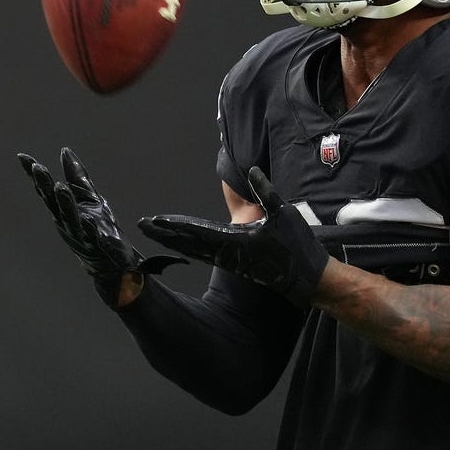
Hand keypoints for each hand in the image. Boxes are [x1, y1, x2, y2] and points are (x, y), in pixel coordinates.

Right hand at [18, 148, 185, 304]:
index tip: (23, 157)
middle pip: (55, 203)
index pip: (47, 191)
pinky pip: (96, 240)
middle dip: (46, 186)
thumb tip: (64, 151)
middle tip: (38, 168)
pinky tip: (92, 224)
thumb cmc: (99, 228)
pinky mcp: (100, 248)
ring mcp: (82, 237)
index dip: (36, 175)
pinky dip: (93, 232)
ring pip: (72, 219)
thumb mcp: (89, 198)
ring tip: (61, 189)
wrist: (112, 264)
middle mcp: (69, 223)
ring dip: (66, 204)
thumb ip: (77, 177)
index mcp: (65, 211)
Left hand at [138, 167, 328, 307]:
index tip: (155, 220)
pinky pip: (205, 254)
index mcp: (234, 242)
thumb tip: (252, 171)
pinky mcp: (235, 264)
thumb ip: (266, 192)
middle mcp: (227, 254)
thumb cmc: (297, 246)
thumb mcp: (284, 214)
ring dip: (173, 240)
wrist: (307, 278)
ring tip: (155, 231)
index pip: (197, 231)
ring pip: (194, 250)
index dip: (175, 225)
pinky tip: (182, 244)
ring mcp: (230, 261)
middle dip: (165, 233)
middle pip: (188, 242)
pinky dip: (189, 247)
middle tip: (142, 225)